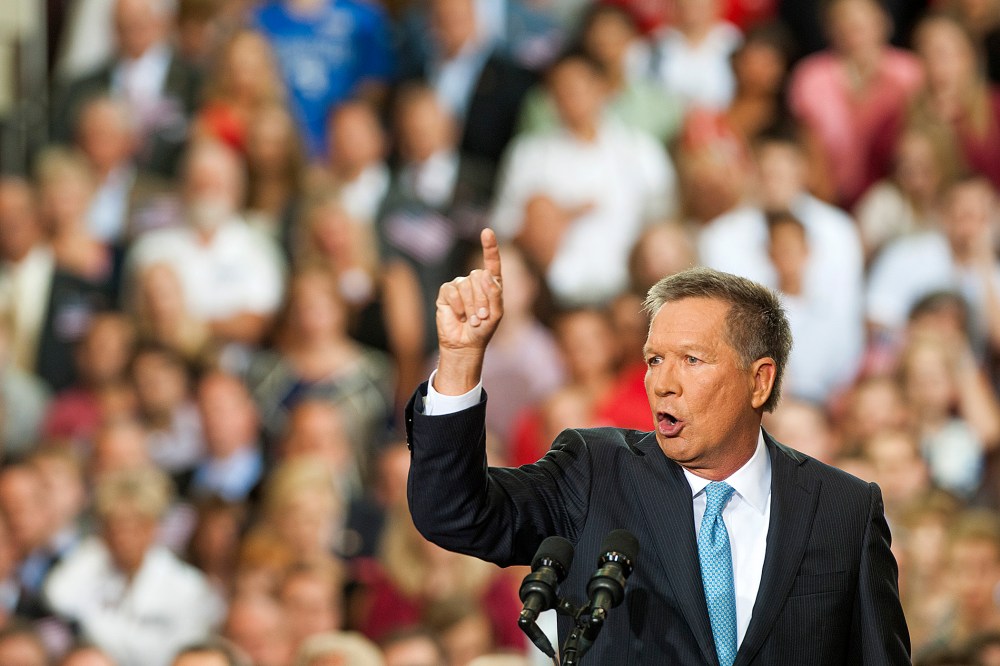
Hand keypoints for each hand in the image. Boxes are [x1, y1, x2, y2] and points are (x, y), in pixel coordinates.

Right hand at [433, 229, 502, 393]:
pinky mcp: (446, 292)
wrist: (465, 343)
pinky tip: (459, 316)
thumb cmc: (483, 330)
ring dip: (471, 305)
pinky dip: (458, 306)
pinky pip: (452, 291)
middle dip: (482, 299)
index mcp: (491, 284)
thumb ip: (495, 293)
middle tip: (482, 316)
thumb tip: (485, 273)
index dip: (489, 247)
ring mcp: (459, 285)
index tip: (487, 232)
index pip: (491, 262)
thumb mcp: (496, 313)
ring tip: (472, 319)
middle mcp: (475, 281)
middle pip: (479, 276)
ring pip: (466, 285)